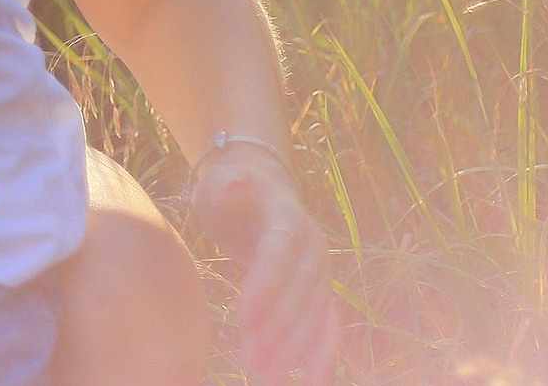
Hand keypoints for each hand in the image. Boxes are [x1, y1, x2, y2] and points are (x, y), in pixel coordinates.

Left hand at [193, 144, 339, 383]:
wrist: (263, 186)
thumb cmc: (232, 185)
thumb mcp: (220, 182)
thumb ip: (227, 188)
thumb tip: (235, 182)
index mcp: (287, 217)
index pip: (278, 254)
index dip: (265, 286)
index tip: (242, 319)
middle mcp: (312, 248)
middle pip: (299, 292)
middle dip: (278, 330)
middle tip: (250, 362)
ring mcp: (319, 272)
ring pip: (313, 315)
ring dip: (294, 349)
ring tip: (267, 376)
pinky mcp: (318, 292)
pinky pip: (326, 324)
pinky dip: (322, 353)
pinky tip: (314, 381)